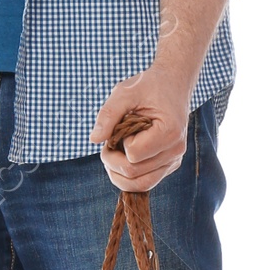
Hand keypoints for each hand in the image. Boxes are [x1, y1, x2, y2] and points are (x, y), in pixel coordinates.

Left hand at [88, 68, 191, 190]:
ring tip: (115, 150)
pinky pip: (146, 182)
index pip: (132, 155)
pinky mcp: (169, 165)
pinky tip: (124, 156)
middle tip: (109, 142)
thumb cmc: (149, 86)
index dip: (118, 143)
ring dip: (118, 172)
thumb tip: (93, 139)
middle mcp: (175, 151)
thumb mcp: (125, 92)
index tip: (120, 126)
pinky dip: (128, 175)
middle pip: (133, 174)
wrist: (173, 84)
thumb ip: (108, 114)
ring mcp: (174, 160)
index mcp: (169, 132)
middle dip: (112, 160)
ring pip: (140, 185)